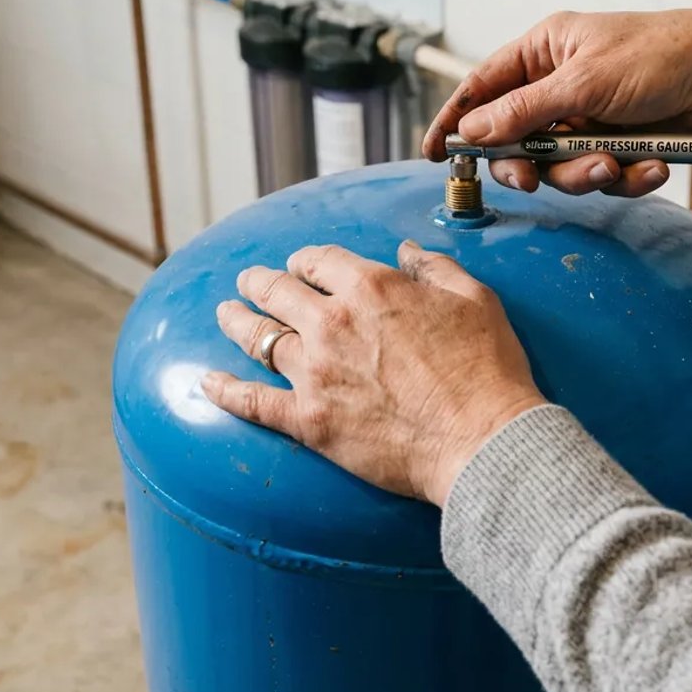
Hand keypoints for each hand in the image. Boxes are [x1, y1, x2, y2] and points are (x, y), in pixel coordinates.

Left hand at [202, 242, 546, 506]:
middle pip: (277, 291)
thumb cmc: (486, 371)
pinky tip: (205, 382)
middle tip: (250, 281)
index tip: (303, 266)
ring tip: (226, 315)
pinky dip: (224, 390)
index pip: (321, 260)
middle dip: (259, 281)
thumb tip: (406, 250)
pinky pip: (250, 400)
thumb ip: (434, 267)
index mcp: (372, 287)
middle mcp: (333, 322)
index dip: (307, 261)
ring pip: (258, 336)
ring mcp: (314, 372)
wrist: (480, 440)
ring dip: (236, 321)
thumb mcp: (474, 298)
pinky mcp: (307, 419)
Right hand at [422, 7, 691, 196]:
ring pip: (560, 169)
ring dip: (584, 175)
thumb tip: (471, 131)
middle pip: (517, 142)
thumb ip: (524, 111)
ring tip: (614, 164)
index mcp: (544, 53)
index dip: (456, 121)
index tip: (434, 153)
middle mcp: (562, 87)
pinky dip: (625, 178)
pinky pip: (603, 178)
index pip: (482, 89)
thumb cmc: (661, 55)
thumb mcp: (584, 82)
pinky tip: (650, 166)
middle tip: (532, 179)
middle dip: (530, 166)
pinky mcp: (621, 147)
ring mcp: (591, 120)